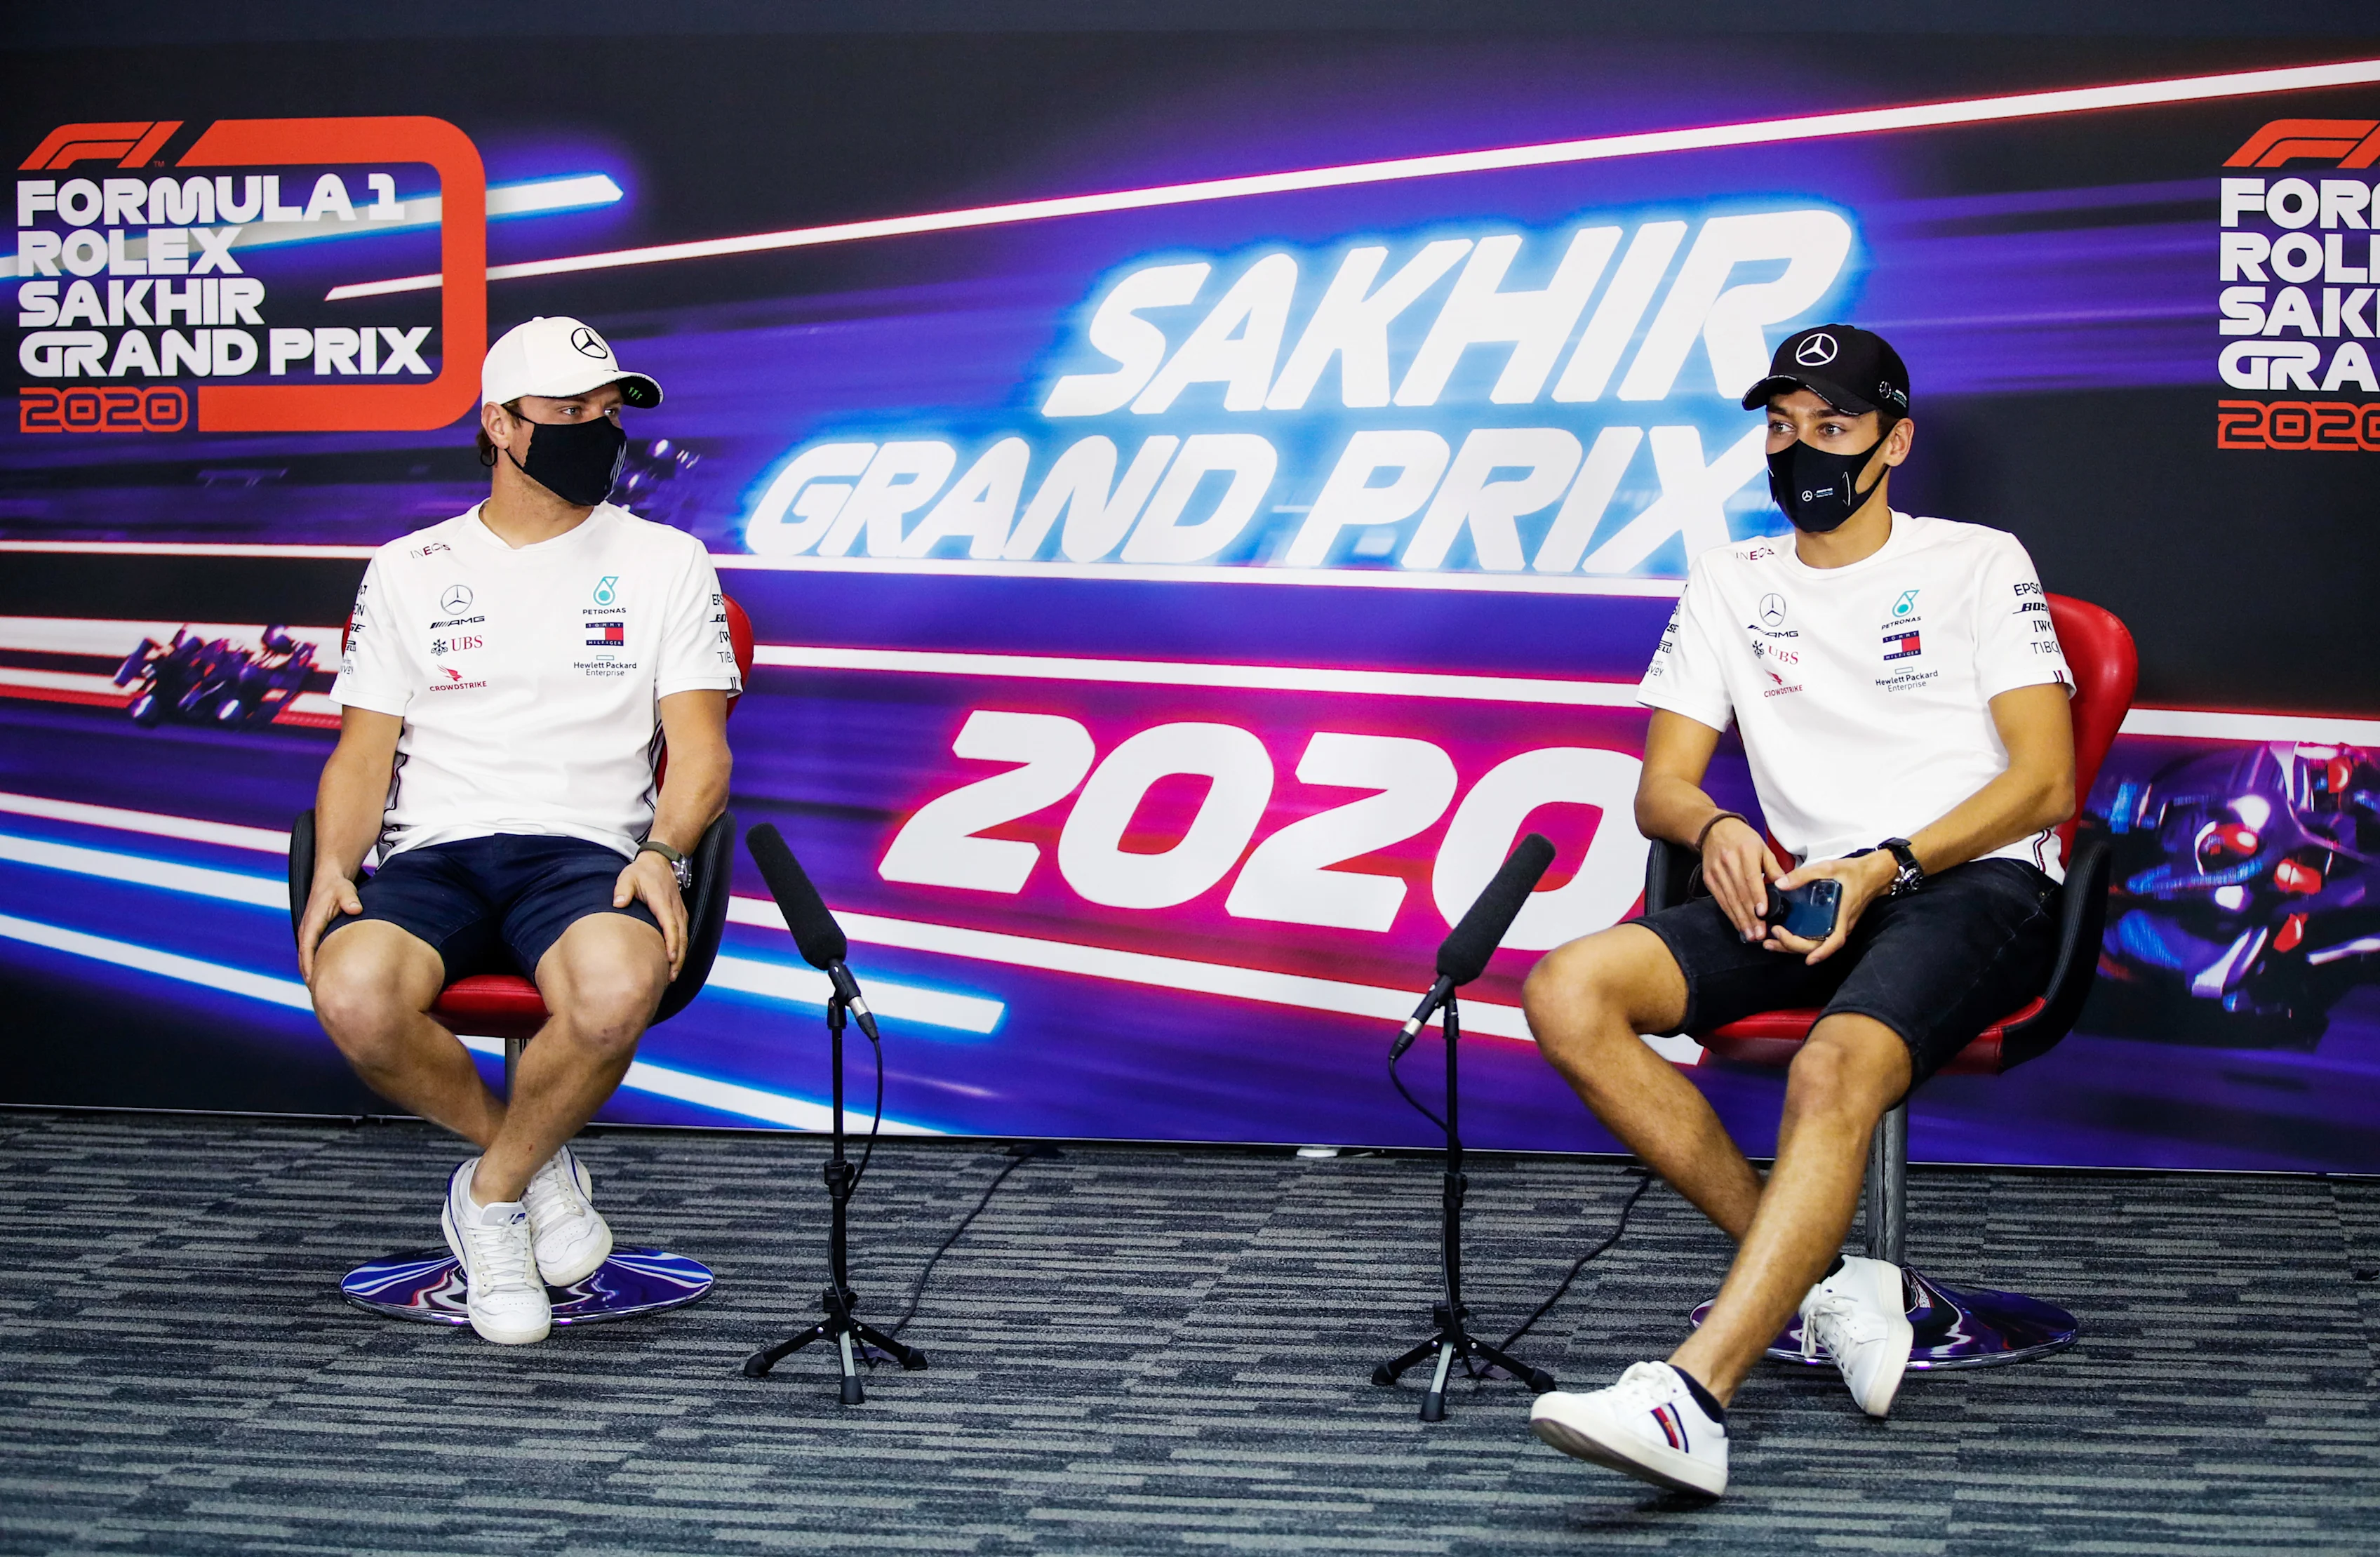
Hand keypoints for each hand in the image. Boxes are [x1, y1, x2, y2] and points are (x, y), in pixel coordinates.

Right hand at [296, 872, 362, 983]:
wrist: (330, 879)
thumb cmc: (338, 886)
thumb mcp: (346, 891)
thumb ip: (350, 900)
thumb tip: (355, 909)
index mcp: (312, 923)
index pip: (307, 949)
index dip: (309, 967)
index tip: (314, 984)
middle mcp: (307, 930)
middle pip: (304, 959)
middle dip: (310, 977)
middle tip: (321, 997)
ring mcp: (309, 933)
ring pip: (307, 959)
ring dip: (311, 975)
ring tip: (322, 994)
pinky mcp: (314, 934)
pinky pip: (311, 954)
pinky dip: (315, 967)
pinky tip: (325, 979)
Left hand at [617, 851, 687, 979]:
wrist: (660, 862)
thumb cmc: (641, 872)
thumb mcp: (628, 877)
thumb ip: (623, 889)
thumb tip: (619, 903)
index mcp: (663, 903)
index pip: (670, 926)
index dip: (672, 944)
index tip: (670, 959)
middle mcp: (675, 909)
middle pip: (681, 937)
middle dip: (678, 958)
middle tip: (671, 977)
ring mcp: (680, 912)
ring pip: (685, 938)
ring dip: (680, 957)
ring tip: (673, 976)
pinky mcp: (680, 915)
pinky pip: (683, 935)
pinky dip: (680, 949)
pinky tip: (673, 962)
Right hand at [1701, 815, 1782, 942]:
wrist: (1714, 830)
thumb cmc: (1744, 839)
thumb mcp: (1762, 847)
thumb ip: (1773, 867)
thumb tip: (1784, 885)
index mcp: (1745, 852)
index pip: (1751, 878)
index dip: (1757, 897)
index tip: (1763, 913)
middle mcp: (1729, 862)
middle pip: (1740, 893)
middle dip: (1750, 916)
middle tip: (1759, 934)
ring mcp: (1717, 872)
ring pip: (1730, 900)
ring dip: (1740, 919)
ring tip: (1751, 935)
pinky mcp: (1709, 879)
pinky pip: (1720, 900)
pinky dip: (1730, 914)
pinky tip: (1738, 925)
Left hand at [1764, 849, 1896, 965]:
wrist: (1874, 874)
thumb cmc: (1854, 872)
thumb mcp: (1828, 868)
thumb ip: (1803, 875)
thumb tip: (1780, 885)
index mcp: (1843, 914)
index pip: (1835, 940)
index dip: (1823, 952)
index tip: (1808, 960)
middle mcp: (1842, 925)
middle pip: (1818, 946)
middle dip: (1793, 947)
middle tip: (1771, 939)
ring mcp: (1839, 926)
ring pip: (1816, 943)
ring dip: (1793, 946)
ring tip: (1771, 943)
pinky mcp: (1835, 923)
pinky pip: (1818, 937)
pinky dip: (1801, 940)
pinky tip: (1785, 936)